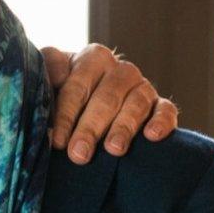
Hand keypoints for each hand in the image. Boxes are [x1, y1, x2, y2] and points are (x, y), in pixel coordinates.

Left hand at [41, 44, 177, 163]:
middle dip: (91, 127)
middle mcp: (120, 70)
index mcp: (92, 58)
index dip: (66, 114)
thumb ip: (47, 70)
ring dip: (124, 127)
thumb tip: (55, 76)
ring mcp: (142, 87)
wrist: (88, 105)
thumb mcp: (48, 79)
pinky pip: (165, 110)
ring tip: (113, 150)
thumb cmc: (61, 93)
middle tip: (79, 154)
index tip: (57, 140)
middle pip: (107, 97)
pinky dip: (161, 122)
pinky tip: (151, 136)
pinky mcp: (160, 106)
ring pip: (136, 103)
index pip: (78, 84)